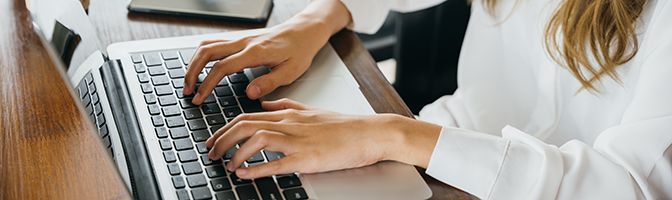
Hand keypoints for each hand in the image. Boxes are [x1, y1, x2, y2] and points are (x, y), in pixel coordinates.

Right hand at [183, 0, 351, 104]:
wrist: (306, 30)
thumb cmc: (301, 50)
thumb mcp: (291, 71)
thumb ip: (269, 82)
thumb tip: (249, 94)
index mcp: (255, 52)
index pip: (222, 68)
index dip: (207, 85)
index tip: (199, 99)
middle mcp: (244, 43)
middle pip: (206, 53)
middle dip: (192, 72)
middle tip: (187, 91)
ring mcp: (241, 39)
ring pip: (208, 46)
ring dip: (194, 63)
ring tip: (190, 82)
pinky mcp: (241, 40)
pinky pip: (215, 44)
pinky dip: (203, 56)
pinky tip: (202, 68)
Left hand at [205, 99, 441, 178]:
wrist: (369, 133)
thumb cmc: (343, 125)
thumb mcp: (311, 110)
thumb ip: (286, 105)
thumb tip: (266, 102)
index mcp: (288, 114)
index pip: (247, 116)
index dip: (225, 128)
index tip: (214, 140)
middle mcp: (289, 124)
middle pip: (245, 125)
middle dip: (222, 139)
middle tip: (211, 153)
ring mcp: (298, 140)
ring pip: (257, 139)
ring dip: (236, 153)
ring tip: (226, 165)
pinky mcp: (308, 158)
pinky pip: (277, 162)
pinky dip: (257, 168)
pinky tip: (245, 174)